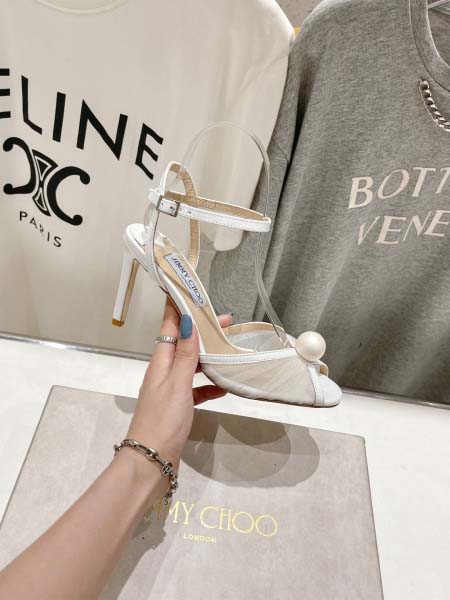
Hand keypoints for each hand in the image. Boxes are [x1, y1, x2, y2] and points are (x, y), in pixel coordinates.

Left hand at [125, 298, 231, 476]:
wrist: (151, 461)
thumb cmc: (163, 420)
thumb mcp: (177, 384)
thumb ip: (185, 355)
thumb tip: (188, 321)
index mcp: (160, 363)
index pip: (168, 327)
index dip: (177, 308)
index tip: (187, 290)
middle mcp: (163, 373)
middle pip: (183, 344)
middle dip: (202, 330)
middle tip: (226, 320)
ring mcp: (170, 391)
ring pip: (192, 365)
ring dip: (208, 356)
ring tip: (230, 349)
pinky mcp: (178, 408)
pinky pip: (196, 390)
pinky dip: (209, 385)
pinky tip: (224, 387)